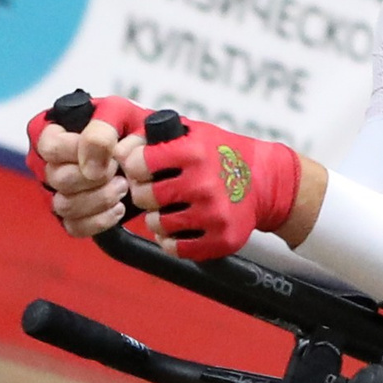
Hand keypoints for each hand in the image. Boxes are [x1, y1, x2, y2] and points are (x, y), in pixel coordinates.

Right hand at [26, 94, 144, 238]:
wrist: (143, 152)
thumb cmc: (126, 126)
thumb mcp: (118, 113)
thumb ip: (101, 130)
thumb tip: (91, 166)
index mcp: (48, 130)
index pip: (52, 148)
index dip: (83, 153)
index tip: (110, 153)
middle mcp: (44, 162)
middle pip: (59, 179)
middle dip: (96, 178)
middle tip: (119, 170)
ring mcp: (53, 191)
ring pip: (64, 206)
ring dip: (100, 199)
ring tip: (123, 187)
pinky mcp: (67, 215)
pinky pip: (74, 227)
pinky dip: (100, 221)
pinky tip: (118, 208)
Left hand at [123, 118, 303, 260]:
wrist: (266, 182)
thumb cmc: (221, 154)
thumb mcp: (193, 134)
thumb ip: (152, 138)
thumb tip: (115, 153)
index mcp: (194, 153)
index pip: (138, 163)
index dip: (134, 167)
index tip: (142, 169)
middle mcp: (204, 184)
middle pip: (144, 196)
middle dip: (144, 193)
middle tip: (155, 191)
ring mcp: (214, 215)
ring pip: (158, 224)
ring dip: (157, 218)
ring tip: (169, 209)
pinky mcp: (222, 240)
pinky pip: (176, 248)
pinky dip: (172, 240)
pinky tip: (179, 228)